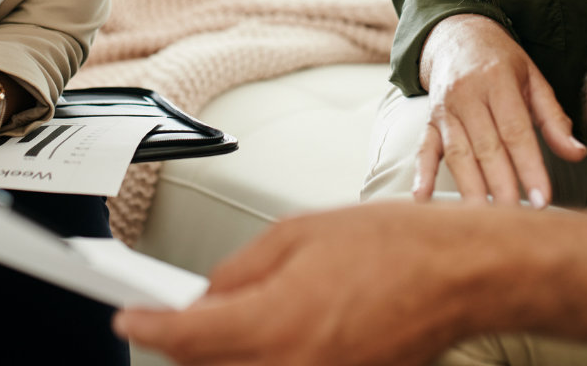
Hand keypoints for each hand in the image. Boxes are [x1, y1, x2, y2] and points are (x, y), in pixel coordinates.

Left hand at [116, 203, 507, 365]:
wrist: (459, 276)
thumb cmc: (393, 245)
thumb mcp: (299, 234)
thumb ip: (240, 270)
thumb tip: (207, 294)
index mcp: (276, 324)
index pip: (186, 338)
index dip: (148, 325)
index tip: (127, 315)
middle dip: (183, 343)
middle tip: (172, 311)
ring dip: (222, 356)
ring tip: (227, 319)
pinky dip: (262, 362)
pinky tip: (270, 333)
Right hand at [417, 15, 585, 206]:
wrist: (457, 35)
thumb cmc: (502, 61)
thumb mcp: (533, 79)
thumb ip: (554, 118)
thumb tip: (578, 154)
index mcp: (498, 81)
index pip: (516, 131)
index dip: (530, 166)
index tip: (543, 198)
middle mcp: (467, 95)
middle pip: (486, 147)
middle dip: (502, 184)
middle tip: (516, 218)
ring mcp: (444, 109)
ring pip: (457, 154)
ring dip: (470, 188)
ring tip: (482, 218)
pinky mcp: (428, 121)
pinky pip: (424, 149)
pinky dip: (422, 174)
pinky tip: (422, 199)